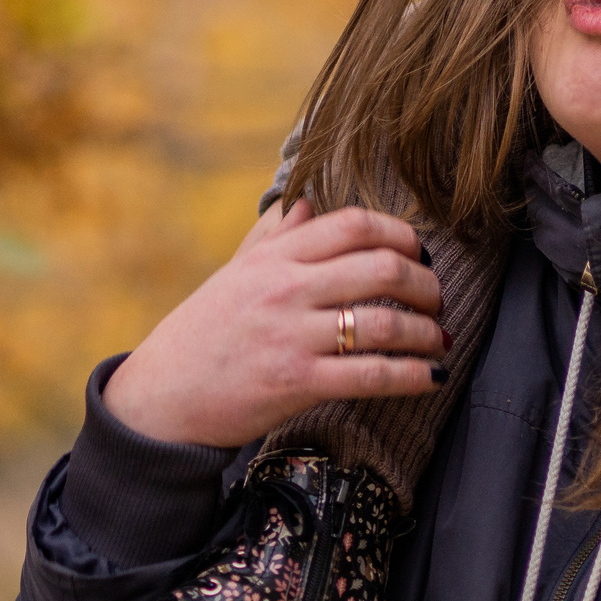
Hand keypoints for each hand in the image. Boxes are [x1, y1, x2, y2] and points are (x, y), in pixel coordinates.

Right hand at [101, 200, 447, 448]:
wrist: (160, 398)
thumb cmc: (201, 334)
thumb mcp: (233, 275)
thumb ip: (272, 237)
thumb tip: (306, 202)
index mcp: (274, 258)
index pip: (352, 225)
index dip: (400, 233)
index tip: (418, 252)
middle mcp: (286, 289)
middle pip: (382, 267)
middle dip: (425, 282)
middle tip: (437, 297)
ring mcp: (292, 335)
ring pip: (385, 322)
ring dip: (427, 331)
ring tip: (439, 338)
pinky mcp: (298, 382)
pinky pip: (372, 375)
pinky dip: (413, 375)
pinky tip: (432, 375)